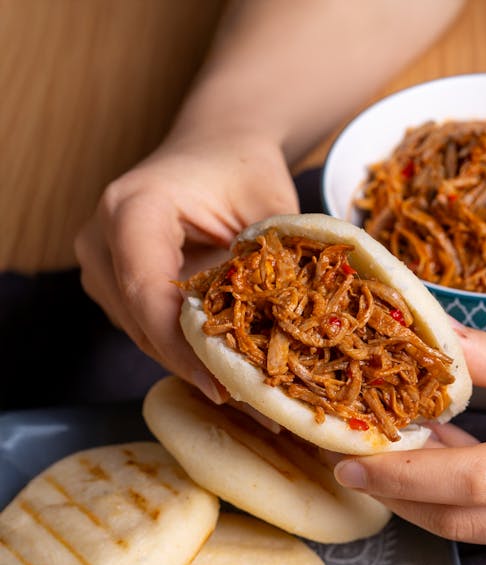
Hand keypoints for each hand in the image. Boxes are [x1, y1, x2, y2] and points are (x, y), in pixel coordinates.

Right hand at [74, 130, 298, 401]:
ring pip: (145, 335)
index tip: (226, 387)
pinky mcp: (114, 285)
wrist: (214, 145)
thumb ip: (271, 264)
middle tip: (253, 405)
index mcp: (133, 209)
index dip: (186, 348)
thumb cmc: (242, 167)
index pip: (149, 293)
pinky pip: (148, 330)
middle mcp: (101, 238)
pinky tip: (228, 368)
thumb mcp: (270, 207)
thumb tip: (292, 334)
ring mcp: (102, 265)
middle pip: (144, 324)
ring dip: (194, 366)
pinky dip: (187, 351)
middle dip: (197, 367)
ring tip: (250, 395)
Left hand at [335, 327, 485, 564]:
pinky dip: (481, 507)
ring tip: (410, 455)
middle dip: (404, 499)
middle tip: (361, 467)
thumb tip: (439, 340)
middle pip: (468, 524)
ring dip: (438, 501)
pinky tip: (467, 467)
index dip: (406, 476)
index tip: (353, 464)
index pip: (474, 482)